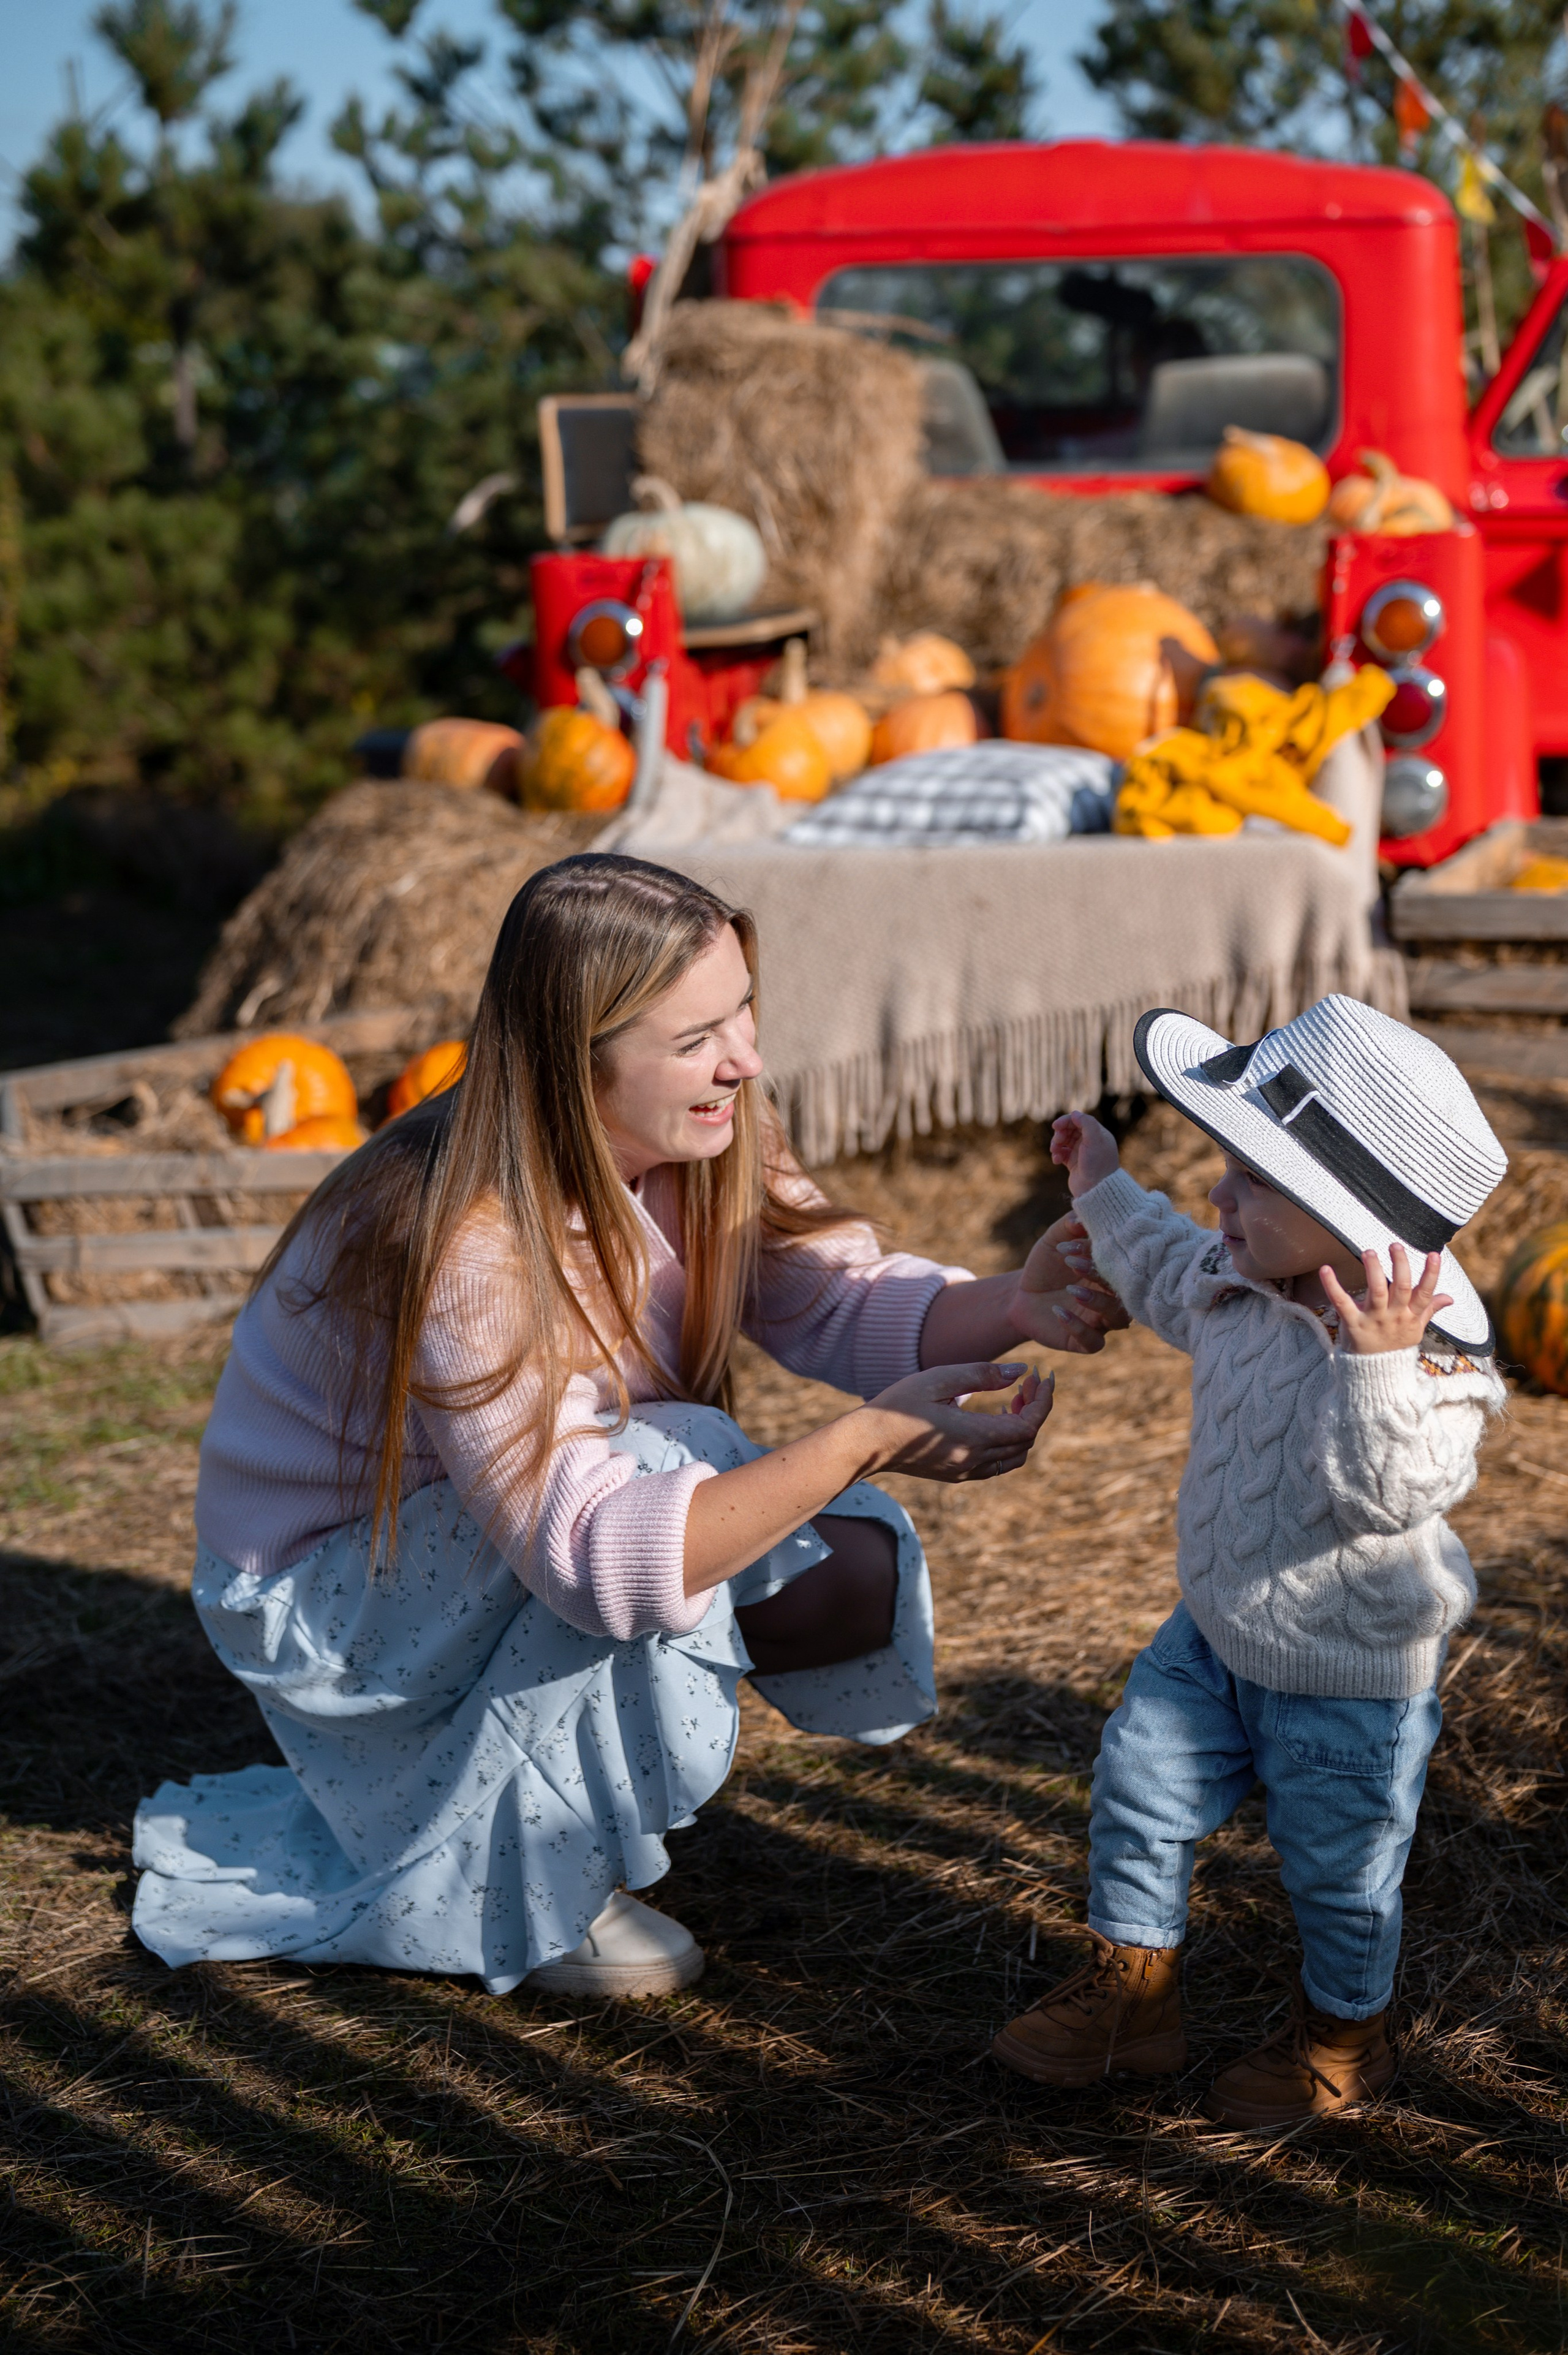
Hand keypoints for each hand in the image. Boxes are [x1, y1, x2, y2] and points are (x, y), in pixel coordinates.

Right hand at [860, 1362, 1054, 1483]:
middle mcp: (974, 1460)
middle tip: (1027, 1382)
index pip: (1028, 1426)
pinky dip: (1007, 1442)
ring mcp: (966, 1471)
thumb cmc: (899, 1404)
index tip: (1042, 1376)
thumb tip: (1020, 1371)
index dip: (1043, 1401)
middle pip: (1026, 1440)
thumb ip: (983, 1374)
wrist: (867, 1442)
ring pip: (1016, 1456)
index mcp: (972, 1436)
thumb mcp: (940, 1378)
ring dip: (1023, 1428)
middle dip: (1035, 1409)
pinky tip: (993, 1419)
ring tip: (1012, 1400)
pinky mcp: (958, 1475)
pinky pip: (998, 1463)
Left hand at [1009, 1213, 1128, 1353]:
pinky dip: (1078, 1328)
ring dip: (1098, 1303)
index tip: (1073, 1244)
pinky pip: (1093, 1341)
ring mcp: (1102, 1320)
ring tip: (1072, 1290)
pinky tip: (1059, 1313)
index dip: (1101, 1252)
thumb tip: (1081, 1216)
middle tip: (1074, 1264)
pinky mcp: (1085, 1341)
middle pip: (1124, 1290)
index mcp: (1112, 1270)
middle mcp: (1114, 1296)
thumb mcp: (1054, 1241)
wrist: (1021, 1295)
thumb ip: (1068, 1226)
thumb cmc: (1046, 1265)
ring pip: (1118, 1318)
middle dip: (1102, 1276)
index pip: (1120, 1261)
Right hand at [1050, 1111, 1119, 1197]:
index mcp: (1098, 1134)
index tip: (1056, 1126)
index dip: (1066, 1121)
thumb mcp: (1095, 1140)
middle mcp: (1090, 1142)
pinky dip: (1057, 1155)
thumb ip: (1087, 1123)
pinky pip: (1061, 1153)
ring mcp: (1081, 1153)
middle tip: (1057, 1141)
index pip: (1079, 1121)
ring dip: (1056, 1144)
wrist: (1096, 1190)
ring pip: (1063, 1141)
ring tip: (1055, 1151)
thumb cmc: (1097, 1165)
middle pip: (1070, 1129)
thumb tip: (1075, 1113)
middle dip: (1060, 1133)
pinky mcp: (1073, 1163)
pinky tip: (1056, 1160)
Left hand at [1319, 1244, 1451, 1355]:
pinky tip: (1326, 1269)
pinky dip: (1332, 1286)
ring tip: (1369, 1252)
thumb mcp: (1416, 1329)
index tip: (1433, 1255)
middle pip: (1402, 1288)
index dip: (1431, 1274)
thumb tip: (1450, 1297)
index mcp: (1411, 1316)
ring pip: (1377, 1291)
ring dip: (1374, 1270)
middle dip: (1400, 1265)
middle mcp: (1394, 1316)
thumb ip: (1429, 1309)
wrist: (1376, 1373)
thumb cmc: (1396, 1345)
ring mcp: (1373, 1319)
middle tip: (1395, 1245)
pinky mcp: (1352, 1323)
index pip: (1425, 1293)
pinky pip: (1342, 1302)